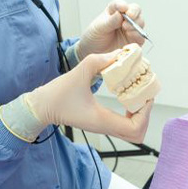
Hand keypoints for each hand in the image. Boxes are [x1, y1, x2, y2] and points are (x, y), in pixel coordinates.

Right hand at [25, 50, 152, 142]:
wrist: (41, 107)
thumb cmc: (57, 94)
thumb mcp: (79, 72)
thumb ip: (99, 60)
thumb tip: (120, 54)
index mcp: (102, 120)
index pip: (135, 128)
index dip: (145, 113)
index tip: (144, 96)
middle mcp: (105, 126)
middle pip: (138, 135)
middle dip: (146, 116)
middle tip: (143, 97)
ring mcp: (103, 126)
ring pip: (132, 133)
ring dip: (140, 116)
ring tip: (136, 97)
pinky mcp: (101, 123)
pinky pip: (124, 126)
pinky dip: (131, 115)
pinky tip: (126, 98)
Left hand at [76, 0, 144, 59]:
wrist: (94, 52)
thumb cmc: (95, 37)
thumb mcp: (99, 28)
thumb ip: (110, 21)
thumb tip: (119, 14)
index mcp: (114, 11)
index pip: (121, 4)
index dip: (122, 5)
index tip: (122, 8)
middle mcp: (125, 18)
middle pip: (135, 11)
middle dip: (134, 14)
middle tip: (127, 19)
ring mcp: (131, 29)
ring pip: (140, 22)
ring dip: (136, 24)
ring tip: (126, 28)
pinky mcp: (134, 41)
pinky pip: (141, 37)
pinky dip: (138, 35)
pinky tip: (130, 35)